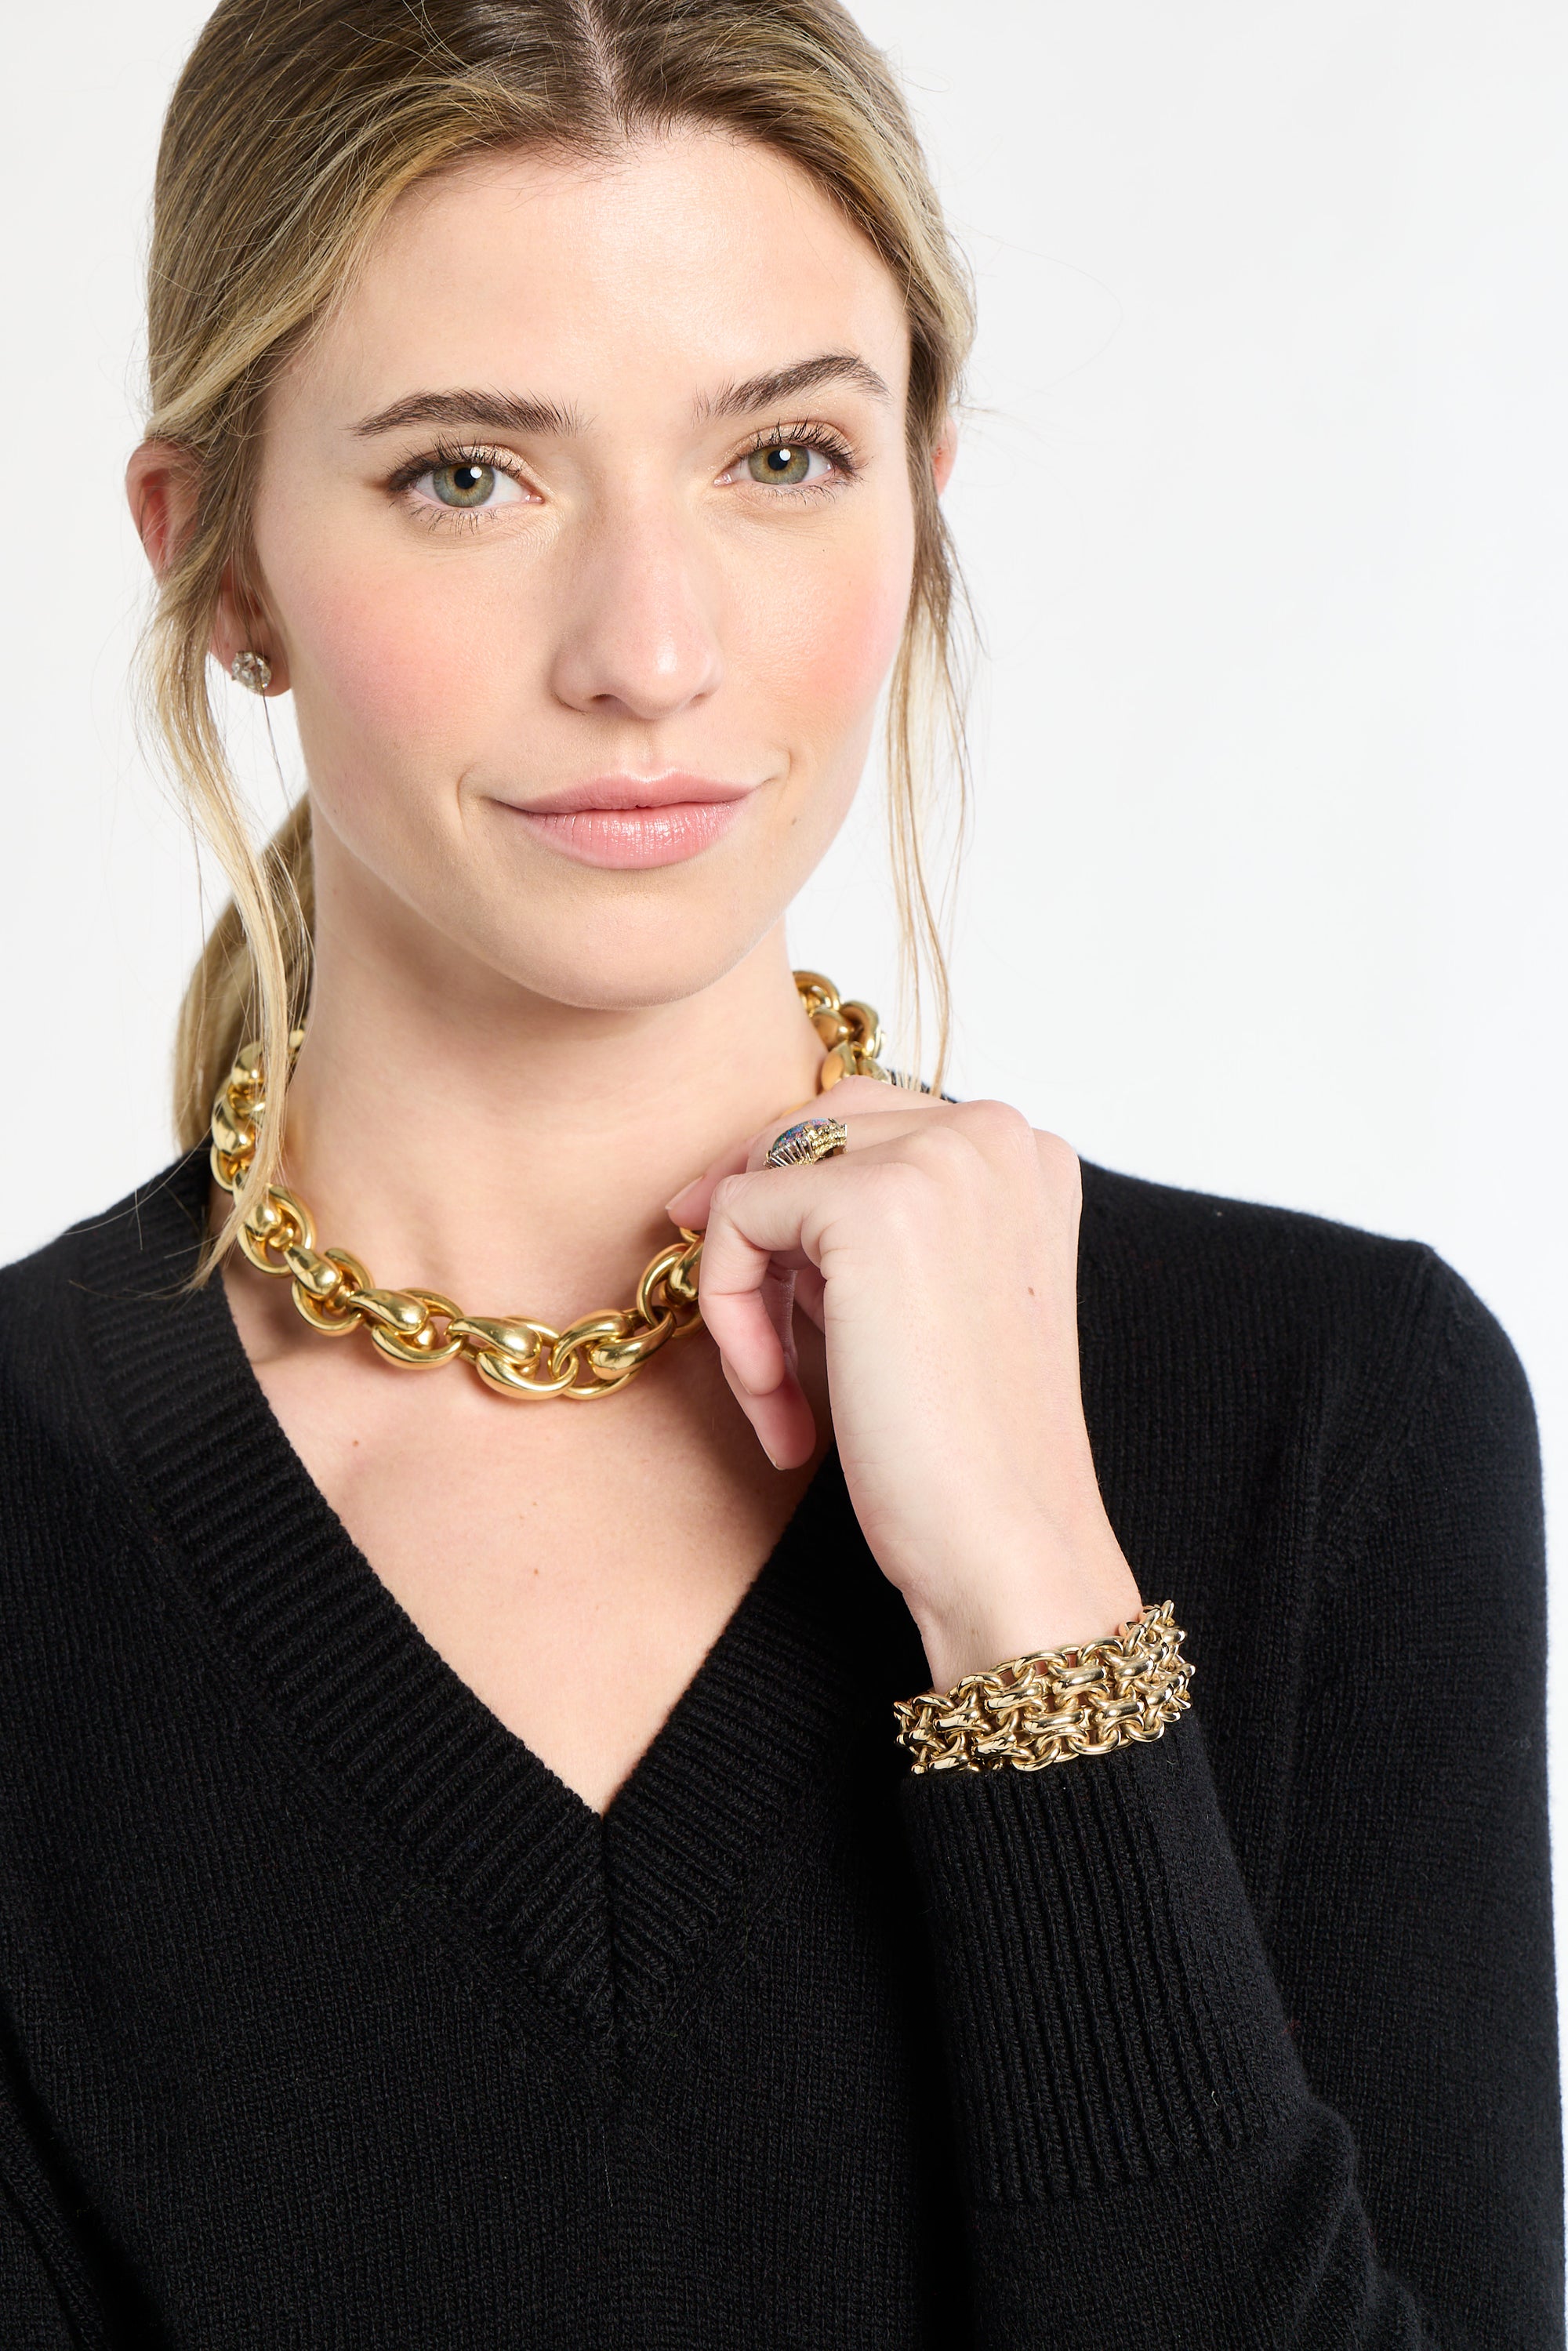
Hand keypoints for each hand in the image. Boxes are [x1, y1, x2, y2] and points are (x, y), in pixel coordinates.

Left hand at [663, 1080, 1143, 1687]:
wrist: (1007, 1544)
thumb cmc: (969, 1450)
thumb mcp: (929, 1299)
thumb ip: (865, 1228)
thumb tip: (719, 1186)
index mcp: (1024, 1152)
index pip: (858, 1127)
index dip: (797, 1221)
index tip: (784, 1313)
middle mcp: (993, 1132)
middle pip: (802, 1138)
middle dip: (761, 1244)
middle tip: (761, 1355)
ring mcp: (938, 1156)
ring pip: (759, 1178)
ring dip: (744, 1292)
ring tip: (777, 1394)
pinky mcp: (869, 1200)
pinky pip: (732, 1220)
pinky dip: (730, 1315)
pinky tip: (781, 1405)